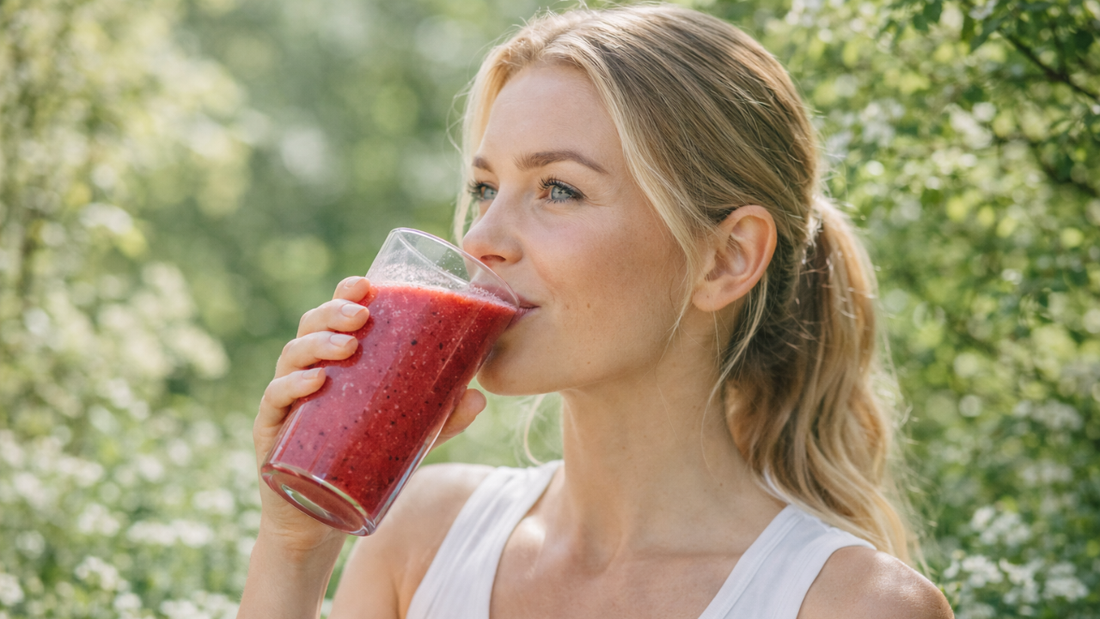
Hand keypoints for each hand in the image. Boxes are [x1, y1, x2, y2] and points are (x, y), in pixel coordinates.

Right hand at [252, 276, 487, 555]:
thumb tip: (479, 397)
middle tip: (363, 317)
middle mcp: (306, 374)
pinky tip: (315, 381)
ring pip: (291, 356)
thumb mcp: (407, 438)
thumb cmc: (361, 464)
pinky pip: (275, 400)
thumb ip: (441, 419)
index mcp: (335, 364)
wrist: (320, 520)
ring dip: (318, 344)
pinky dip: (292, 385)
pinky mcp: (271, 432)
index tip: (365, 284)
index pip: (335, 318)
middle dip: (334, 313)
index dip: (345, 295)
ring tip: (348, 346)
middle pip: (311, 327)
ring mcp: (286, 401)